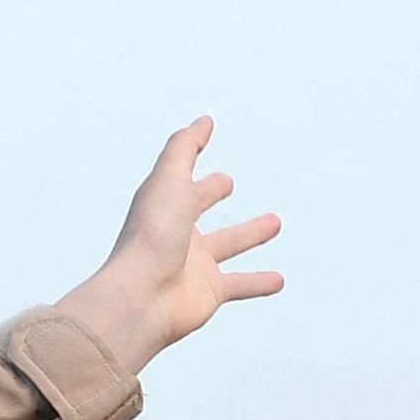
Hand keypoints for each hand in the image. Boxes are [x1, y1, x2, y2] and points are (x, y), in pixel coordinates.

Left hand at [70, 118, 287, 355]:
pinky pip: (241, 284)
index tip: (203, 139)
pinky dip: (259, 282)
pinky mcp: (209, 291)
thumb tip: (202, 122)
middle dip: (210, 193)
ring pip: (228, 245)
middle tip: (226, 184)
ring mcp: (193, 264)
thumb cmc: (149, 238)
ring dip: (250, 234)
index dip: (191, 156)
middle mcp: (176, 233)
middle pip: (198, 207)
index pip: (180, 175)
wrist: (141, 297)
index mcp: (164, 204)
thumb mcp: (168, 180)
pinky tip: (278, 281)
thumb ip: (184, 148)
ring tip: (274, 223)